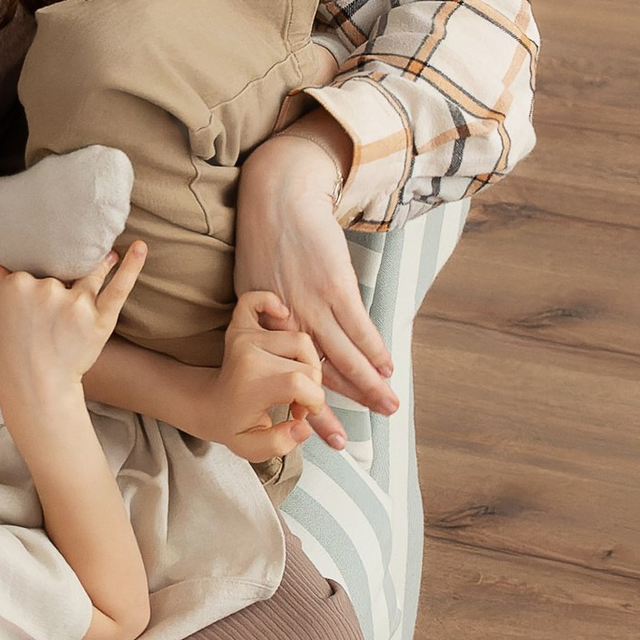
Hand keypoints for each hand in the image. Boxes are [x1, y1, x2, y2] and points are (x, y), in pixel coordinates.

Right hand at [0, 242, 145, 412]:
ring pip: (89, 276)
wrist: (35, 388)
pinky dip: (131, 267)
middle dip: (61, 287)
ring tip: (106, 256)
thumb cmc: (14, 354)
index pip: (33, 271)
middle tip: (56, 311)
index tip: (34, 303)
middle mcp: (46, 289)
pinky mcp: (99, 319)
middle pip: (60, 274)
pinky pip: (118, 289)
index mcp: (16, 285)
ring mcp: (75, 304)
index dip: (35, 286)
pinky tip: (141, 248)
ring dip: (100, 263)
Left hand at [203, 288, 330, 460]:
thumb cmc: (230, 423)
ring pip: (300, 339)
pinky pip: (256, 299)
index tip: (304, 413)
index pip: (301, 383)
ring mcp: (244, 336)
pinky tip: (281, 318)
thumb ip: (279, 444)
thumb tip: (303, 426)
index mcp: (253, 384)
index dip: (313, 401)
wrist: (205, 403)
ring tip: (296, 379)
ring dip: (307, 360)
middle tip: (298, 401)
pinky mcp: (240, 324)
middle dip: (312, 386)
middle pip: (307, 361)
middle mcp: (249, 354)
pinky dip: (271, 303)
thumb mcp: (252, 447)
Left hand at [239, 120, 398, 417]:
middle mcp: (285, 321)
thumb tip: (287, 348)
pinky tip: (386, 370)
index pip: (283, 375)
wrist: (280, 194)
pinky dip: (375, 351)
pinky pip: (359, 328)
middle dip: (331, 411)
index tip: (309, 433)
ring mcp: (312, 304)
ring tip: (386, 408)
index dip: (298, 405)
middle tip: (344, 444)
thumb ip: (269, 318)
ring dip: (367, 387)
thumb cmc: (268, 239)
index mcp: (261, 325)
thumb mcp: (254, 284)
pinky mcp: (335, 286)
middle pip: (313, 376)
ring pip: (342, 357)